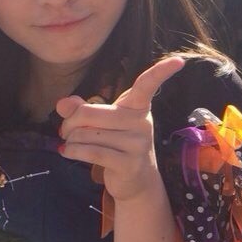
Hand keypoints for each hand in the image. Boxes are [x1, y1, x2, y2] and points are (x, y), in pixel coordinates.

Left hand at [57, 56, 183, 202]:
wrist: (135, 181)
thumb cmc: (115, 143)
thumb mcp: (101, 122)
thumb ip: (81, 109)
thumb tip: (62, 104)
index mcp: (137, 106)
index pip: (147, 85)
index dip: (161, 72)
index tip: (179, 60)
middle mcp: (141, 122)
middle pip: (89, 113)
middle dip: (69, 122)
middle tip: (66, 130)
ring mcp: (137, 144)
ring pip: (86, 134)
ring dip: (70, 140)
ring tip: (71, 144)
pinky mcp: (129, 164)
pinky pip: (91, 152)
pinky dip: (73, 151)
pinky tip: (66, 152)